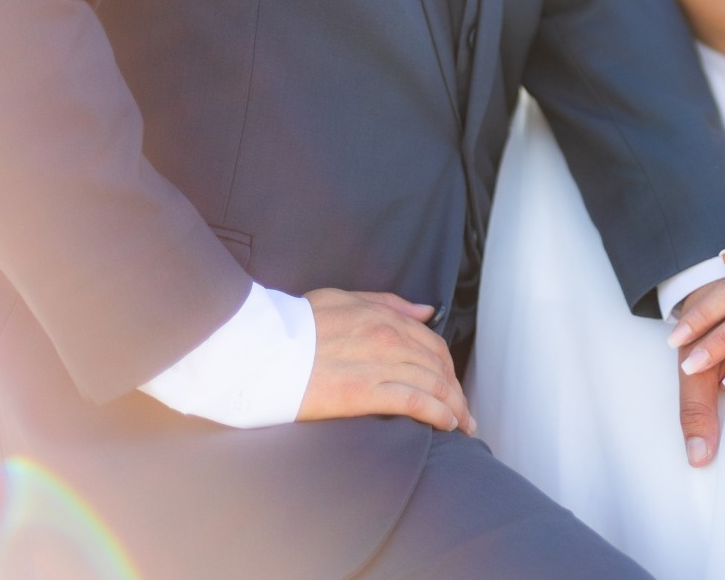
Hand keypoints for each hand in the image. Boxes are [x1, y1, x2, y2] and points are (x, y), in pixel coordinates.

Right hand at [298, 289, 474, 435]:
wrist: (259, 348)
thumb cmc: (295, 324)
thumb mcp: (344, 299)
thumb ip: (389, 304)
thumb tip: (427, 311)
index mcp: (384, 317)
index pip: (433, 344)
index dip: (448, 368)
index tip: (453, 385)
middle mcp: (388, 339)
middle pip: (439, 367)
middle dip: (456, 392)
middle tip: (464, 413)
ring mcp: (378, 365)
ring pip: (433, 385)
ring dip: (454, 407)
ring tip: (462, 425)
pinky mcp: (364, 393)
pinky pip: (414, 403)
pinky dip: (437, 413)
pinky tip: (446, 425)